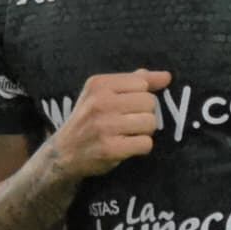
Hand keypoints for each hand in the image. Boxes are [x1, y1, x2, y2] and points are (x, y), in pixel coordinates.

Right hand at [46, 69, 169, 177]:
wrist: (64, 153)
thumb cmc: (88, 119)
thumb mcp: (103, 93)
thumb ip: (134, 82)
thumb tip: (166, 76)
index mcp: (98, 84)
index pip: (142, 83)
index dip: (139, 96)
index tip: (126, 106)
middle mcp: (100, 102)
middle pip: (149, 103)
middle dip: (144, 114)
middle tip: (127, 122)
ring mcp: (105, 126)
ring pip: (150, 123)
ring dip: (144, 131)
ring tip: (127, 134)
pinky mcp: (110, 149)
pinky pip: (146, 143)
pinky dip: (141, 147)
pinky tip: (126, 146)